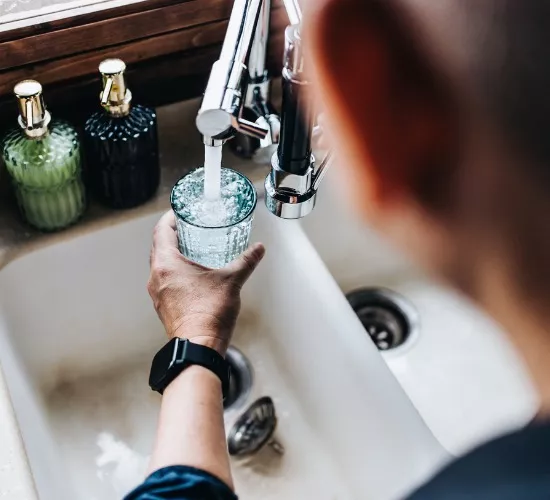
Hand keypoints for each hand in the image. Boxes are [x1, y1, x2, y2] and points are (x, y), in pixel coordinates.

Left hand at [147, 211, 264, 355]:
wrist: (199, 348)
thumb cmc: (209, 314)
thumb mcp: (231, 281)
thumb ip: (246, 261)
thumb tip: (258, 249)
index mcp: (166, 264)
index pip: (161, 231)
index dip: (170, 218)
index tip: (179, 211)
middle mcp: (156, 277)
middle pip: (159, 247)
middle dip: (172, 235)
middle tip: (188, 227)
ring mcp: (158, 293)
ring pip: (161, 265)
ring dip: (173, 254)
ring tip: (191, 249)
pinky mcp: (164, 306)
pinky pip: (165, 281)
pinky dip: (175, 272)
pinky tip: (192, 275)